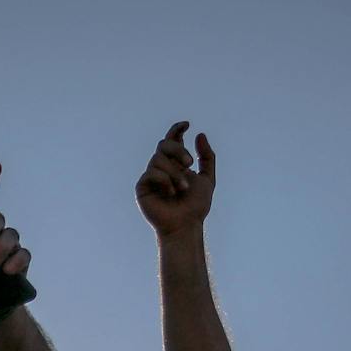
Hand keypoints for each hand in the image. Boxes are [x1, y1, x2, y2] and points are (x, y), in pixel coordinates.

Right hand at [136, 121, 216, 238]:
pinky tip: (170, 193)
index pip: (173, 140)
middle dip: (178, 150)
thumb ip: (207, 157)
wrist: (185, 225)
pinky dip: (165, 180)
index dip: (177, 130)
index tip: (187, 124)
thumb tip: (200, 135)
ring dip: (175, 173)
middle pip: (164, 144)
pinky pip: (152, 173)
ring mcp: (151, 176)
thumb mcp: (208, 179)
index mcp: (176, 164)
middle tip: (189, 163)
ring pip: (159, 159)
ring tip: (183, 189)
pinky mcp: (142, 187)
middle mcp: (162, 168)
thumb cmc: (195, 206)